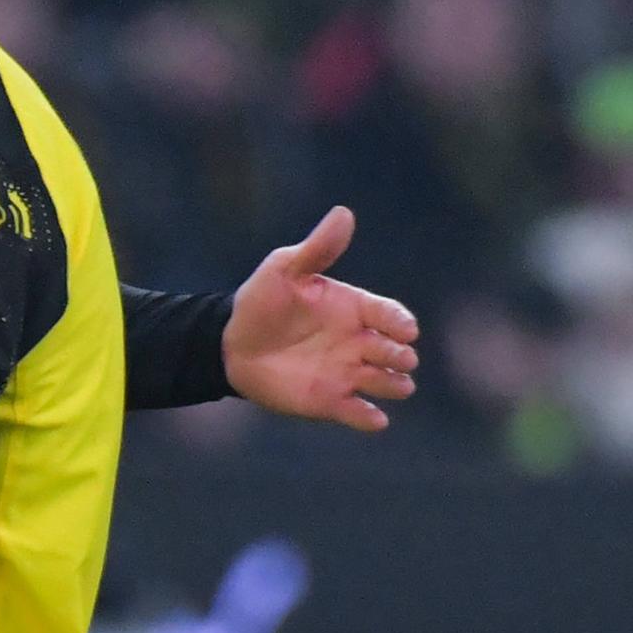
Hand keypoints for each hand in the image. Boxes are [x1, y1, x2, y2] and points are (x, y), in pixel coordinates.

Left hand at [224, 206, 419, 431]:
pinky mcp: (331, 401)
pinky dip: (370, 419)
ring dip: (394, 386)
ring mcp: (347, 373)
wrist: (229, 343)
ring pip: (389, 384)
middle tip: (392, 356)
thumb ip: (317, 248)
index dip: (401, 323)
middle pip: (397, 352)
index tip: (404, 329)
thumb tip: (344, 213)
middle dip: (400, 356)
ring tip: (390, 383)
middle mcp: (358, 342)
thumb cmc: (260, 302)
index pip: (392, 315)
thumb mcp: (284, 269)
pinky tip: (372, 418)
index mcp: (354, 308)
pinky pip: (361, 415)